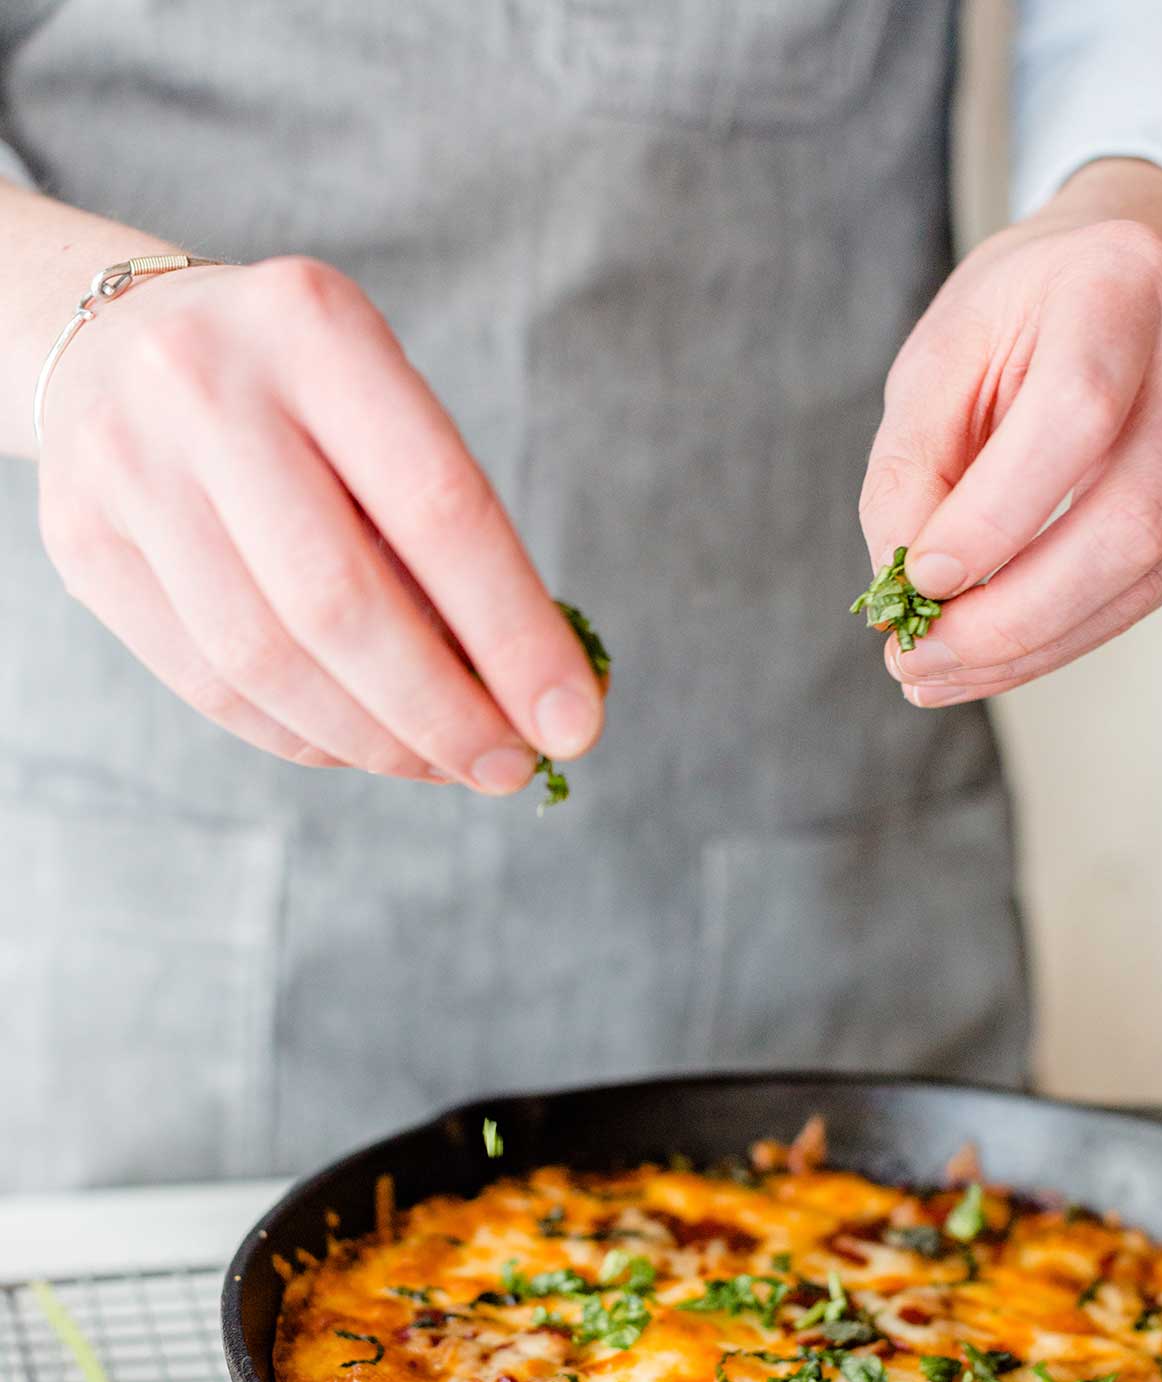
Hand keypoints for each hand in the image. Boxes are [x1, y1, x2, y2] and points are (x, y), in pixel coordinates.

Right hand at [36, 256, 603, 786]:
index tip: (574, 724)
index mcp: (313, 325)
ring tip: (446, 765)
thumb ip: (445, 531)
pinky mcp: (81, 544)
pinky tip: (365, 746)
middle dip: (443, 712)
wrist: (116, 341)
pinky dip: (304, 736)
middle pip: (340, 602)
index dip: (515, 635)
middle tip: (510, 769)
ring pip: (266, 661)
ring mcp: (127, 467)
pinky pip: (208, 684)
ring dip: (376, 741)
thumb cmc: (296, 392)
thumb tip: (530, 697)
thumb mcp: (377, 403)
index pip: (439, 508)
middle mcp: (204, 385)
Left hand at [859, 160, 1161, 707]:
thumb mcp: (941, 355)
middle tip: (916, 660)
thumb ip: (911, 463)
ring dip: (1028, 647)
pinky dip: (1056, 639)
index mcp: (1119, 288)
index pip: (1075, 414)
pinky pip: (1142, 594)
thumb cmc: (1022, 309)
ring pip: (1141, 574)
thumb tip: (902, 585)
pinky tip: (987, 660)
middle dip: (1011, 615)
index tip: (918, 580)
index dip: (995, 516)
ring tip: (935, 674)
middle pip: (1128, 519)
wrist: (1116, 275)